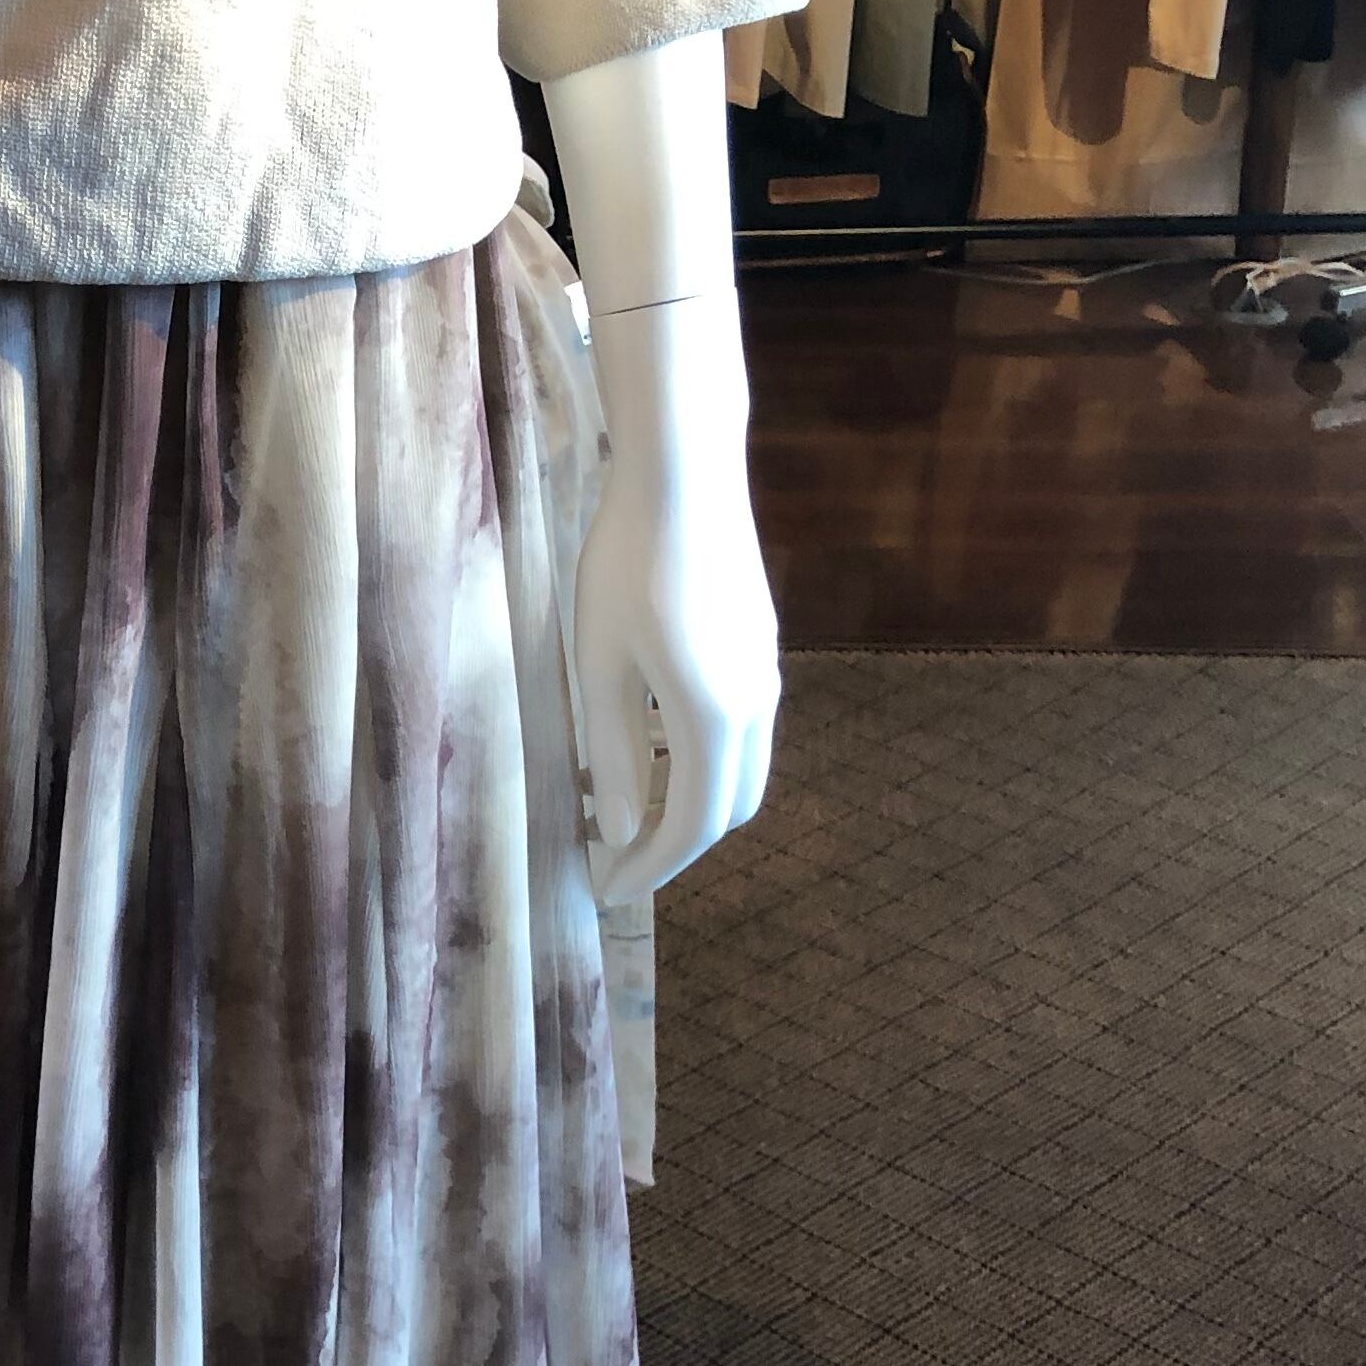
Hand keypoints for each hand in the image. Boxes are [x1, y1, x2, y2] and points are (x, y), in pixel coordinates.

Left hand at [571, 288, 779, 906]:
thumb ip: (611, 751)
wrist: (684, 475)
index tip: (604, 890)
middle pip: (728, 808)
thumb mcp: (598, 666)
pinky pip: (742, 731)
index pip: (691, 825)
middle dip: (674, 845)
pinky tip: (649, 747)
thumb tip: (619, 823)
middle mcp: (756, 704)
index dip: (649, 867)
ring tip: (623, 808)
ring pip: (742, 771)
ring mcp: (766, 673)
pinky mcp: (761, 646)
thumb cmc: (625, 565)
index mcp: (714, 718)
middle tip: (612, 856)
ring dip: (690, 803)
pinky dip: (702, 763)